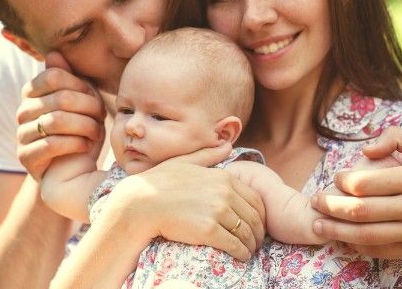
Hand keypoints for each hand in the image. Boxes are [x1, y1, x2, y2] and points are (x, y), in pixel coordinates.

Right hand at [16, 52, 106, 180]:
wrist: (74, 169)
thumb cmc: (81, 129)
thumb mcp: (81, 101)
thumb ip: (70, 77)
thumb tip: (54, 53)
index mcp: (32, 91)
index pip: (55, 76)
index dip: (82, 86)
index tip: (95, 98)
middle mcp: (22, 111)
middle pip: (61, 98)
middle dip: (89, 108)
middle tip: (101, 117)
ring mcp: (21, 134)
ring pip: (56, 121)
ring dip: (85, 126)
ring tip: (96, 132)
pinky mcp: (25, 157)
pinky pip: (52, 144)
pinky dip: (76, 143)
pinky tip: (86, 145)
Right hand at [107, 142, 265, 261]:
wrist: (140, 203)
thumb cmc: (159, 182)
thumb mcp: (185, 162)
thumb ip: (209, 155)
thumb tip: (228, 145)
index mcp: (222, 178)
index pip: (255, 199)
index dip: (261, 215)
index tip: (258, 225)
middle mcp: (224, 193)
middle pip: (254, 217)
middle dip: (259, 232)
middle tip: (257, 242)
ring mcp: (217, 211)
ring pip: (246, 232)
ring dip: (251, 244)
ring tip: (249, 251)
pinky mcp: (209, 230)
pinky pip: (235, 245)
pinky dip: (242, 253)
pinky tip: (241, 256)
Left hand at [311, 127, 401, 261]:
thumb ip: (396, 137)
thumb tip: (365, 149)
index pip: (367, 183)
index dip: (343, 182)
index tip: (335, 178)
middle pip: (361, 210)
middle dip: (331, 206)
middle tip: (314, 201)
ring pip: (367, 234)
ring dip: (336, 230)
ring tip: (317, 224)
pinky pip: (380, 250)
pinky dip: (356, 245)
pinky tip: (341, 238)